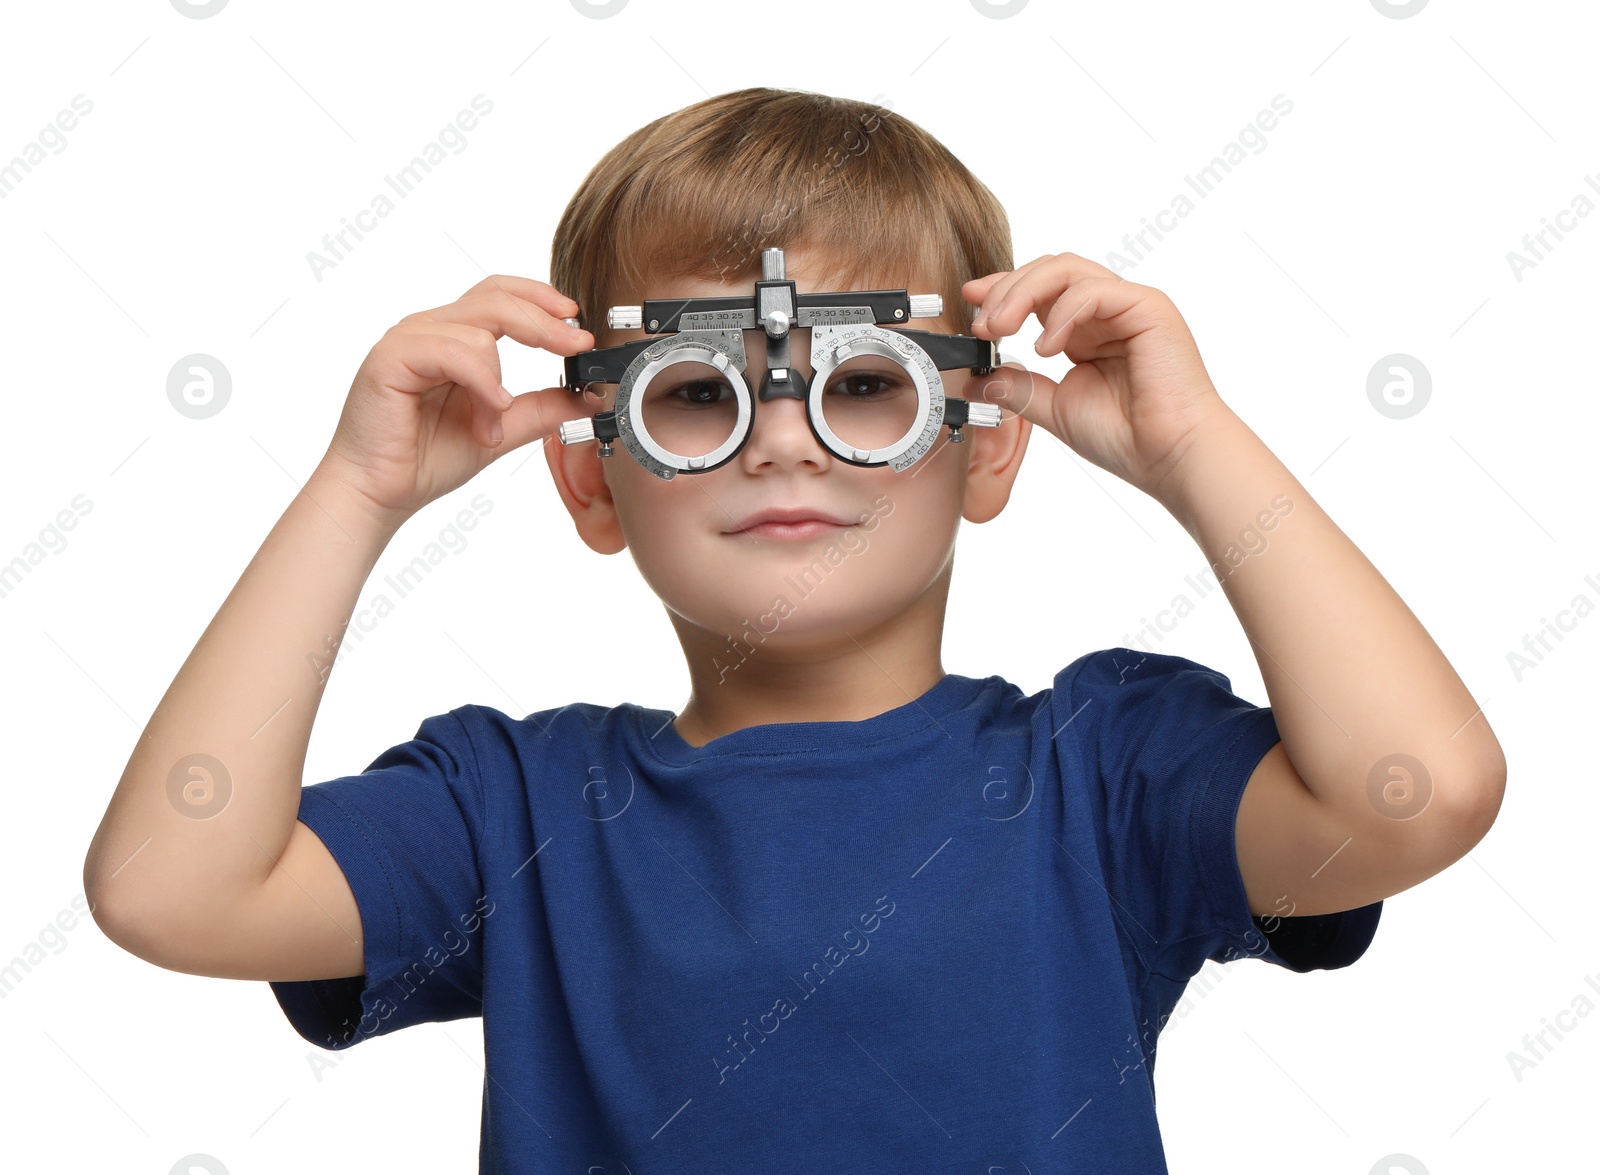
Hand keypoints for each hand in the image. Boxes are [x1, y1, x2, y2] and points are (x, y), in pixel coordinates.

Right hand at [315, 275, 596, 522]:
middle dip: (545, 320)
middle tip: (577, 344)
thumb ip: (540, 409)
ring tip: (493, 428)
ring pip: (479, 330)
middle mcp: (430, 329)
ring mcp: (408, 339)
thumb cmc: (424, 459)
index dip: (542, 300)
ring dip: (500, 383)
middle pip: (496, 298)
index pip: (501, 295)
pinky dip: (481, 382)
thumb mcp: (500, 429)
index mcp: (453, 337)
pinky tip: (490, 414)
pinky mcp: (391, 358)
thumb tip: (587, 398)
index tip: (579, 326)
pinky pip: (452, 352)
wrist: (378, 492)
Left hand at [965, 253, 1231, 503]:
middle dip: (1006, 290)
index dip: (1002, 290)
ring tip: (1002, 328)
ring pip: (1067, 269)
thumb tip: (978, 380)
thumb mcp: (1056, 409)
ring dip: (1024, 293)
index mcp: (1086, 331)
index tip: (969, 301)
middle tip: (982, 323)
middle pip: (1049, 270)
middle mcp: (1107, 312)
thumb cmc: (1128, 438)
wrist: (1171, 458)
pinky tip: (1046, 348)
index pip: (1039, 291)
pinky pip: (1094, 290)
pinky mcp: (1148, 308)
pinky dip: (1062, 314)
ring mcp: (1129, 305)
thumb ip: (1019, 389)